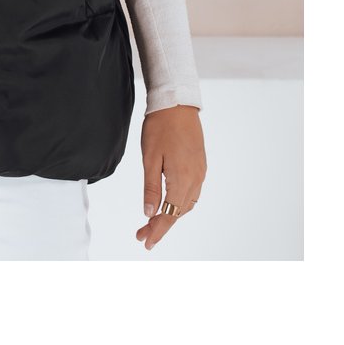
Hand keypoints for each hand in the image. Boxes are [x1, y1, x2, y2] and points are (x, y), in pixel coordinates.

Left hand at [136, 104, 205, 250]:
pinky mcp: (200, 165)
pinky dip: (180, 202)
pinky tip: (169, 202)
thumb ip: (151, 187)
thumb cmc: (160, 127)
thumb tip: (149, 213)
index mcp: (182, 179)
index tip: (145, 241)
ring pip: (187, 203)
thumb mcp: (150, 158)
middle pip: (179, 212)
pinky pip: (192, 192)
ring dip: (171, 214)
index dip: (157, 230)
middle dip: (161, 225)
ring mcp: (200, 172)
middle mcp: (195, 179)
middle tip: (143, 234)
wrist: (177, 103)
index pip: (170, 214)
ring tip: (153, 221)